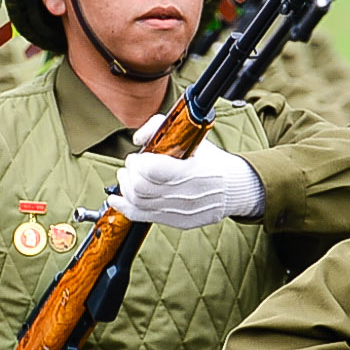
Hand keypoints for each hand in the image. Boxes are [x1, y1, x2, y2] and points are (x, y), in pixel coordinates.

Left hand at [117, 116, 264, 229]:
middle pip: (141, 188)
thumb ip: (161, 128)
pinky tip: (116, 199)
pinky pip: (143, 217)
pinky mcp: (177, 222)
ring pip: (138, 203)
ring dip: (125, 187)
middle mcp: (186, 195)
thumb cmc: (211, 160)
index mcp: (192, 172)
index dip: (138, 162)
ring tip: (126, 177)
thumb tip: (138, 139)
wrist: (234, 187)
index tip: (138, 156)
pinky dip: (125, 207)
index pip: (152, 170)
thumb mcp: (194, 137)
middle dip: (130, 173)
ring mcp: (181, 211)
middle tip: (131, 165)